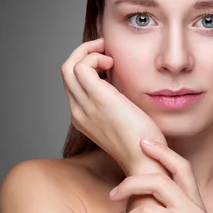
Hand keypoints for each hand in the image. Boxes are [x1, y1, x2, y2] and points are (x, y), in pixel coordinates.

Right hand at [61, 37, 166, 172]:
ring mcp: (85, 106)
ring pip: (69, 66)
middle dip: (84, 53)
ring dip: (88, 52)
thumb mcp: (123, 121)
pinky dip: (94, 56)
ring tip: (109, 55)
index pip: (72, 82)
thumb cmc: (143, 145)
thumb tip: (120, 84)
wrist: (146, 163)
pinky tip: (112, 63)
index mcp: (83, 117)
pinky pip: (82, 66)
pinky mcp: (99, 100)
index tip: (107, 60)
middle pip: (66, 72)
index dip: (86, 65)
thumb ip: (116, 104)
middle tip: (105, 49)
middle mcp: (78, 112)